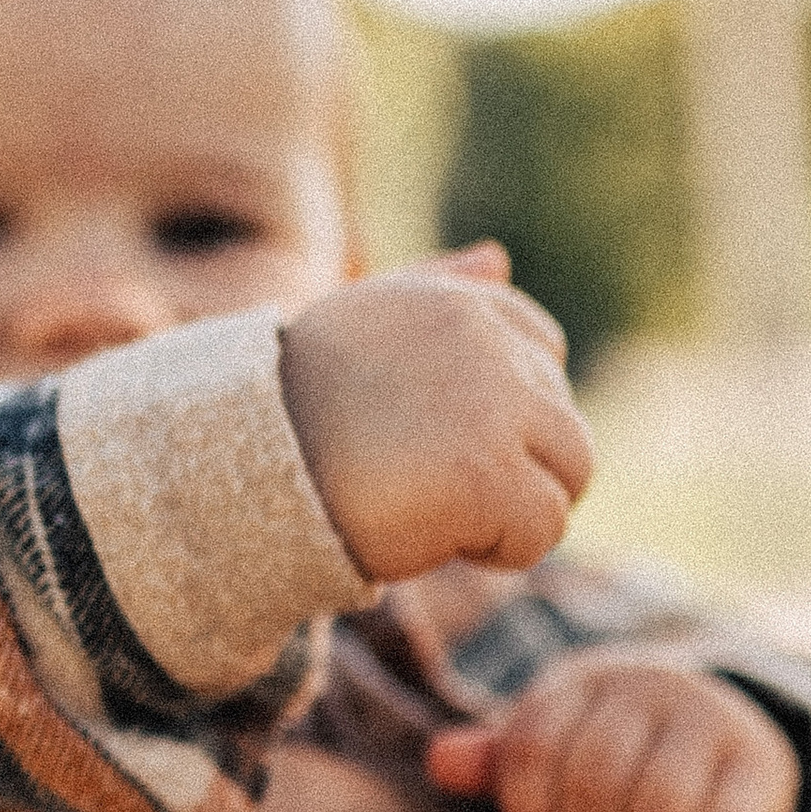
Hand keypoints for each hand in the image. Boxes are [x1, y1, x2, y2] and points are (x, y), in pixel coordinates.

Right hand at [279, 249, 593, 580]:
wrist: (239, 475)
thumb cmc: (300, 411)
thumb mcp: (363, 327)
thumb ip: (436, 291)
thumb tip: (498, 259)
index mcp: (458, 302)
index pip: (547, 351)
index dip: (508, 412)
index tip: (437, 435)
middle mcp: (485, 340)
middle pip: (567, 423)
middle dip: (516, 467)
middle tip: (429, 481)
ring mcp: (492, 406)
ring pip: (571, 474)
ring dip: (516, 510)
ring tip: (439, 507)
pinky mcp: (489, 475)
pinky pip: (544, 529)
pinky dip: (501, 552)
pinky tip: (437, 535)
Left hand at [424, 654, 800, 811]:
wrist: (720, 743)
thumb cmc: (612, 761)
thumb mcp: (552, 754)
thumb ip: (498, 762)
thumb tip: (440, 761)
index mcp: (585, 680)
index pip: (533, 746)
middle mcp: (652, 687)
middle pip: (596, 779)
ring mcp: (713, 725)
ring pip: (659, 808)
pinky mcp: (762, 774)